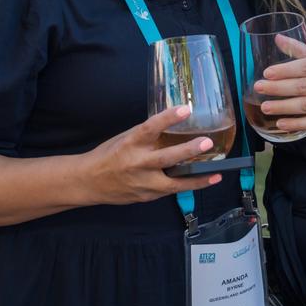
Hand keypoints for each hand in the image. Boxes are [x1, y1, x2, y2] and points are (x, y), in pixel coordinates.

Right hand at [80, 105, 221, 205]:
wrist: (88, 182)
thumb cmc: (108, 155)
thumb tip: (172, 124)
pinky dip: (188, 185)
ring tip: (217, 173)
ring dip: (198, 178)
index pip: (150, 127)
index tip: (185, 109)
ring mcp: (142, 183)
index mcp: (130, 143)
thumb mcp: (125, 138)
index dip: (168, 118)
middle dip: (188, 151)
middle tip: (207, 143)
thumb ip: (147, 134)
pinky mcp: (147, 196)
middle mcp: (137, 163)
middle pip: (165, 158)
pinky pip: (171, 190)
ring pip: (174, 183)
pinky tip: (204, 180)